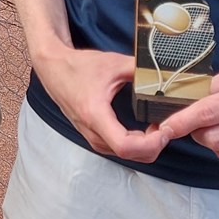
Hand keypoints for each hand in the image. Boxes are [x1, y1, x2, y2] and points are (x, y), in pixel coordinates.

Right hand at [33, 43, 170, 161]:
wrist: (53, 68)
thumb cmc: (78, 65)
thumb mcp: (113, 62)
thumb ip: (140, 69)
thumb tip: (165, 73)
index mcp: (95, 114)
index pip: (126, 147)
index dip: (151, 144)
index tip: (164, 129)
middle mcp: (91, 131)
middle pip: (130, 155)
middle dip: (153, 145)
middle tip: (166, 126)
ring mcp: (90, 136)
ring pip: (124, 156)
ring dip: (145, 146)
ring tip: (157, 127)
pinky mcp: (92, 136)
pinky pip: (117, 150)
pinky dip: (135, 145)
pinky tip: (143, 130)